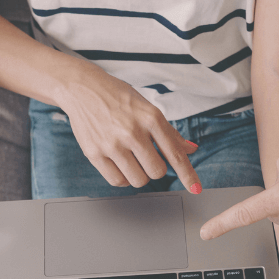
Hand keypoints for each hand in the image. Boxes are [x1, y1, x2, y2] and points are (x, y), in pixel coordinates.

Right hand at [56, 68, 201, 190]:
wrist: (83, 89)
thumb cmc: (118, 98)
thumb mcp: (148, 108)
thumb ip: (169, 132)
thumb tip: (190, 149)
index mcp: (151, 118)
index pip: (174, 153)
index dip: (187, 174)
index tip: (195, 188)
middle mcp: (133, 132)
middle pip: (157, 172)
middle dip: (155, 169)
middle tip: (146, 157)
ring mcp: (113, 144)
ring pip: (138, 180)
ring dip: (139, 175)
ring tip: (131, 159)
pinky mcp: (95, 154)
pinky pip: (117, 181)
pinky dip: (122, 178)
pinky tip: (120, 164)